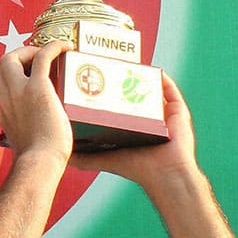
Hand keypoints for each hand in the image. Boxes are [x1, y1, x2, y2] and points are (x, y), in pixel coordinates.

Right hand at [0, 41, 72, 163]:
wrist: (40, 164)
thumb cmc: (40, 163)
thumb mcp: (29, 148)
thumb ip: (34, 143)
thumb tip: (52, 150)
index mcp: (5, 114)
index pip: (2, 89)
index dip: (14, 80)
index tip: (30, 81)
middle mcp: (7, 100)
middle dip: (14, 58)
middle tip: (34, 62)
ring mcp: (18, 92)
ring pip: (9, 57)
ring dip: (27, 51)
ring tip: (45, 54)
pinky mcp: (37, 88)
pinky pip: (42, 56)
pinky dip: (52, 46)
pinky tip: (65, 46)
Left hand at [71, 71, 198, 188]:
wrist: (164, 174)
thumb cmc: (136, 168)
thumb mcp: (103, 158)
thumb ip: (83, 157)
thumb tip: (60, 152)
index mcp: (129, 126)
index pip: (114, 103)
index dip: (101, 91)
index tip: (86, 78)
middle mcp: (144, 116)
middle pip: (129, 91)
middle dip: (116, 79)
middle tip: (101, 66)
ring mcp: (161, 111)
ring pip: (147, 86)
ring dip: (135, 74)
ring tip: (120, 63)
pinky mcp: (177, 109)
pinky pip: (168, 87)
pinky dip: (158, 76)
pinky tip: (146, 68)